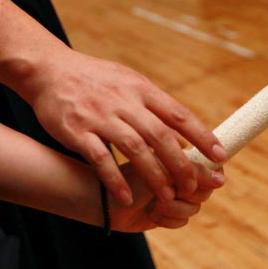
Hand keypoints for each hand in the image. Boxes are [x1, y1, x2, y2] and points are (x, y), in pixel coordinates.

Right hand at [26, 47, 227, 206]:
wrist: (47, 70)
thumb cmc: (93, 79)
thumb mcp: (127, 81)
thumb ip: (153, 107)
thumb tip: (182, 136)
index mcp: (140, 88)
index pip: (178, 114)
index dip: (201, 136)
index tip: (220, 156)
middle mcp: (123, 101)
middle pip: (160, 135)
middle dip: (181, 164)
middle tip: (194, 186)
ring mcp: (100, 116)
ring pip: (135, 148)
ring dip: (154, 175)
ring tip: (167, 197)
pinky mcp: (77, 131)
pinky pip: (100, 159)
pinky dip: (115, 180)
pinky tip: (127, 198)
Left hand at [110, 161, 224, 231]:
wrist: (105, 199)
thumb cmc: (130, 175)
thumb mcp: (163, 169)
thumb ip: (192, 172)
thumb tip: (221, 178)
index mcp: (180, 156)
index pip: (210, 164)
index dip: (209, 174)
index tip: (202, 179)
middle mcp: (180, 175)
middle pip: (205, 189)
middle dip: (188, 193)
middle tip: (172, 192)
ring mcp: (174, 195)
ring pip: (195, 208)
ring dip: (174, 208)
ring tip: (155, 203)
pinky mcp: (167, 214)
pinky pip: (183, 221)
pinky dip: (167, 219)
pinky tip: (150, 214)